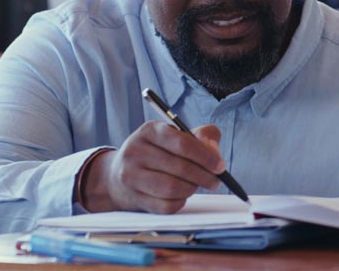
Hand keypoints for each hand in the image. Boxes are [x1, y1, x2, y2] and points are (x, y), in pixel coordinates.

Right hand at [80, 121, 225, 213]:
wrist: (118, 175)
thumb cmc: (159, 152)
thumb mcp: (177, 135)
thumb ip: (203, 136)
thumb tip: (214, 151)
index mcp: (149, 131)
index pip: (183, 143)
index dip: (206, 156)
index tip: (220, 166)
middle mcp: (135, 151)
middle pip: (180, 168)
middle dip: (204, 176)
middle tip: (215, 180)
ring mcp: (131, 176)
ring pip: (172, 188)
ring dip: (192, 189)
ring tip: (197, 185)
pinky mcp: (133, 198)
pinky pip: (165, 206)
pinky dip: (180, 202)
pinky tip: (182, 195)